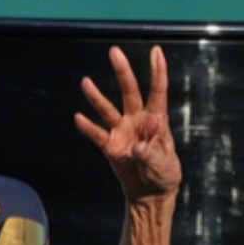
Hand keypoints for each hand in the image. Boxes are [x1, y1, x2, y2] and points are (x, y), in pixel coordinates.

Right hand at [75, 45, 181, 201]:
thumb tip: (137, 147)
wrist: (150, 194)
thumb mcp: (164, 167)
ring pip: (108, 110)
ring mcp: (122, 131)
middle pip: (130, 91)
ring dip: (97, 98)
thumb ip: (152, 156)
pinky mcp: (110, 146)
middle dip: (123, 72)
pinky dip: (88, 128)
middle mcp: (137, 120)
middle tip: (115, 52)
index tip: (156, 50)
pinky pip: (97, 134)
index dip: (158, 71)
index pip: (158, 91)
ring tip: (85, 82)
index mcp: (157, 120)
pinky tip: (79, 118)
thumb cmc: (164, 176)